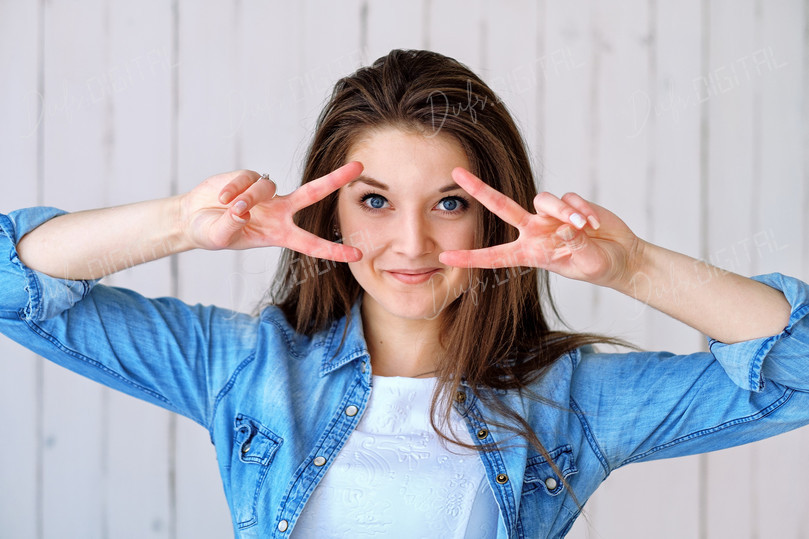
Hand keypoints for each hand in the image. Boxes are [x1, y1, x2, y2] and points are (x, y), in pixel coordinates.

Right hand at [180, 162, 362, 261]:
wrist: (192, 218)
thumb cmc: (212, 233)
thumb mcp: (220, 237)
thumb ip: (230, 227)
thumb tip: (241, 210)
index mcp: (280, 234)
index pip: (312, 243)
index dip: (334, 250)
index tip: (359, 254)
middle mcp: (279, 211)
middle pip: (313, 192)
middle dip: (335, 179)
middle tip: (359, 166)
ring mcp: (266, 193)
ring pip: (265, 188)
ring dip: (246, 198)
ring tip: (227, 207)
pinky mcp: (249, 177)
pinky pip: (246, 179)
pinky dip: (232, 189)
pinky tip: (220, 197)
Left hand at [438, 167, 643, 288]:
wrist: (621, 257)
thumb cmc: (600, 267)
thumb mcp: (588, 264)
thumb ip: (576, 246)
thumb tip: (565, 227)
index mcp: (530, 253)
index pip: (494, 256)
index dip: (470, 257)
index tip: (445, 257)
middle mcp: (534, 231)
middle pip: (501, 206)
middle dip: (479, 189)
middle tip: (456, 172)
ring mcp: (549, 216)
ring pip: (543, 199)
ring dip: (565, 211)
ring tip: (586, 227)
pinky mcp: (568, 204)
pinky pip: (568, 200)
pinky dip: (582, 210)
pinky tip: (595, 224)